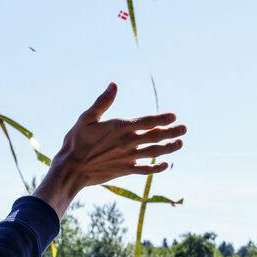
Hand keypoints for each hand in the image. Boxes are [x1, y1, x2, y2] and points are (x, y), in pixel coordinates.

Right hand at [33, 85, 184, 216]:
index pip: (147, 122)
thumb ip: (102, 102)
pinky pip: (145, 170)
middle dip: (172, 132)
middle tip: (184, 129)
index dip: (162, 119)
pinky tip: (165, 165)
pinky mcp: (124, 171)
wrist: (71, 169)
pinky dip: (156, 168)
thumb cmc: (76, 142)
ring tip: (180, 143)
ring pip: (154, 152)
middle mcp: (128, 143)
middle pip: (155, 136)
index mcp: (120, 128)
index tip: (174, 116)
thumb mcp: (86, 118)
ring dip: (169, 148)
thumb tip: (114, 85)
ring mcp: (128, 158)